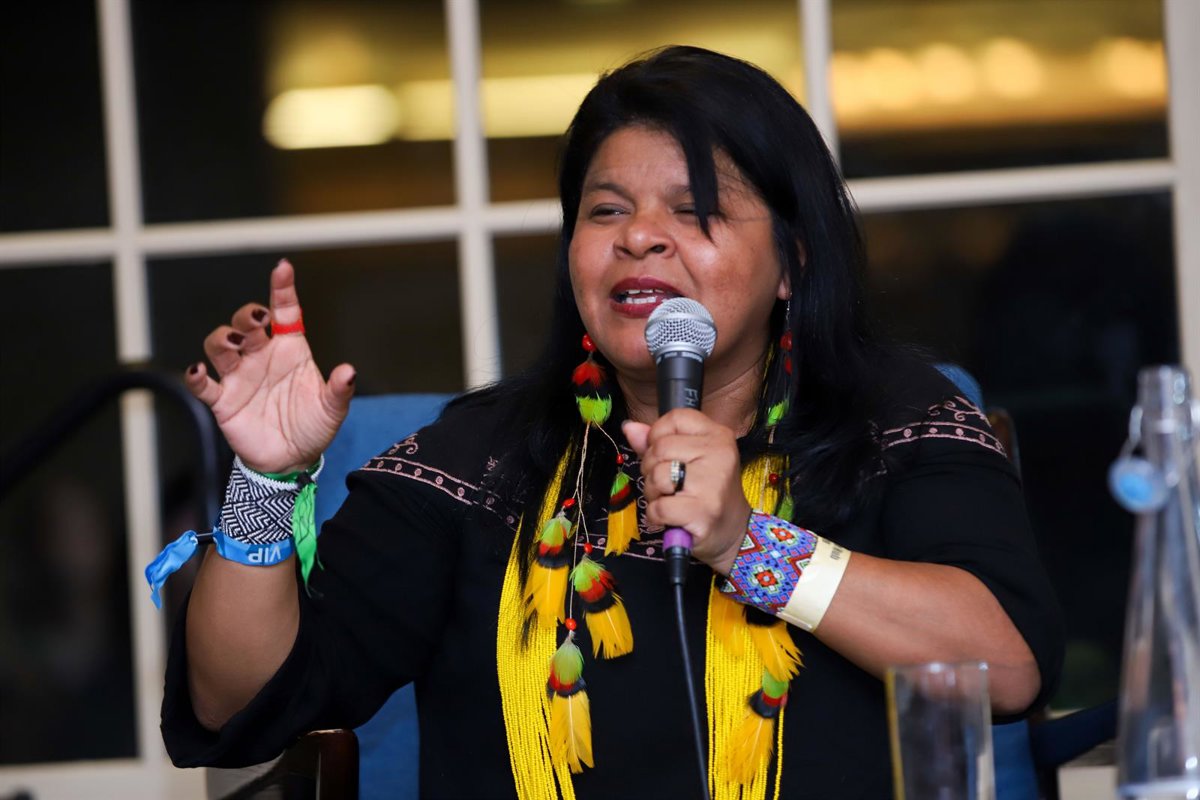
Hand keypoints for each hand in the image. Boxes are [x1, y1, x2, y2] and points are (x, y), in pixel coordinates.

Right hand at [184, 259, 355, 473]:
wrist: (292, 460)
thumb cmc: (312, 426)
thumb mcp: (332, 409)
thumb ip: (339, 390)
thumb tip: (349, 372)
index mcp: (289, 349)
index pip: (284, 311)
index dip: (282, 289)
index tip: (283, 269)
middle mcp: (261, 356)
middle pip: (246, 322)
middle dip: (247, 314)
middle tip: (257, 320)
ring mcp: (239, 376)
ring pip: (220, 344)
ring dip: (223, 337)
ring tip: (236, 342)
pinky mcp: (223, 400)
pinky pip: (203, 383)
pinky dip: (195, 374)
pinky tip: (198, 370)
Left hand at [622, 409, 749, 573]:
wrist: (734, 531)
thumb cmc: (706, 492)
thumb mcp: (688, 459)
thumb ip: (658, 442)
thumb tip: (629, 427)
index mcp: (717, 435)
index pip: (675, 418)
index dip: (658, 435)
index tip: (665, 455)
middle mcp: (719, 454)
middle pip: (660, 448)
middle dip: (651, 469)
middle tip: (667, 485)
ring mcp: (712, 483)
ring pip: (657, 476)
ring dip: (653, 493)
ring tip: (670, 500)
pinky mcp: (703, 511)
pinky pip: (659, 507)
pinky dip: (656, 515)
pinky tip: (670, 518)